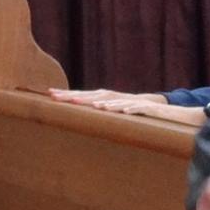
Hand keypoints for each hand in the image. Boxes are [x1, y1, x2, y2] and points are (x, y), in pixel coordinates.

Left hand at [48, 88, 169, 113]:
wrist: (159, 107)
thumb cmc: (133, 110)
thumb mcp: (112, 111)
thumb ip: (97, 113)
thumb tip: (79, 116)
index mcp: (106, 98)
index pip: (84, 96)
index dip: (68, 94)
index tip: (50, 94)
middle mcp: (114, 97)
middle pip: (93, 96)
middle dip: (75, 97)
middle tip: (57, 97)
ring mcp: (129, 102)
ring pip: (113, 102)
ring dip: (100, 103)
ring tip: (86, 105)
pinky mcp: (143, 108)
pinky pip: (134, 109)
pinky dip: (126, 109)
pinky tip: (118, 111)